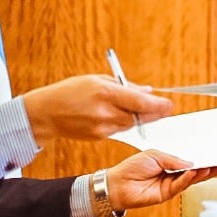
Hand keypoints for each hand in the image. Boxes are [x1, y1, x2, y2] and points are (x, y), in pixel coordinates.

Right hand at [22, 75, 172, 140]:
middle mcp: (105, 112)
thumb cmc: (70, 91)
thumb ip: (125, 86)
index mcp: (105, 93)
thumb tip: (147, 92)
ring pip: (131, 124)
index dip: (158, 105)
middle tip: (165, 108)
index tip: (170, 105)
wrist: (46, 113)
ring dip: (138, 116)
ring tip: (137, 107)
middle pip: (140, 116)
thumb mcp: (97, 80)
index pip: (140, 102)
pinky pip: (120, 129)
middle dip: (154, 112)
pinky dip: (123, 122)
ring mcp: (102, 128)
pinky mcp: (100, 137)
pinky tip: (118, 114)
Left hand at [105, 150, 216, 209]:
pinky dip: (188, 178)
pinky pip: (180, 185)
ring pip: (190, 180)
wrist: (118, 184)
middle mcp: (172, 174)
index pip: (189, 160)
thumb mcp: (154, 155)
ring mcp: (170, 185)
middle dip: (208, 167)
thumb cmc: (132, 168)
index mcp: (169, 162)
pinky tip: (195, 172)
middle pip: (194, 171)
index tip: (213, 154)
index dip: (201, 158)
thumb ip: (173, 159)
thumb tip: (190, 163)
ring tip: (212, 167)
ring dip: (201, 173)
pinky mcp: (166, 194)